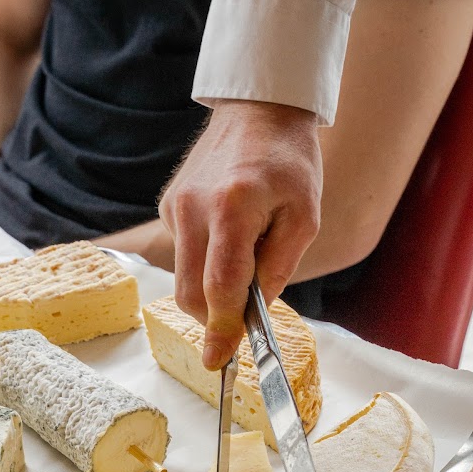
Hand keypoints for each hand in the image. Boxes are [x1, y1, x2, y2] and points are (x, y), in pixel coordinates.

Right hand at [159, 99, 321, 369]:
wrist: (259, 109)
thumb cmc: (290, 163)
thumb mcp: (304, 217)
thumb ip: (277, 269)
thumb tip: (250, 314)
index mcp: (233, 207)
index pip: (220, 285)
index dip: (221, 330)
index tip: (217, 362)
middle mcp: (193, 206)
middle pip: (190, 292)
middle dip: (214, 318)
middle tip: (243, 318)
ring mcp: (175, 205)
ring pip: (181, 279)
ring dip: (210, 291)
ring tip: (244, 260)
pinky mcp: (168, 205)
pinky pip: (182, 254)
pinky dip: (204, 263)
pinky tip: (228, 235)